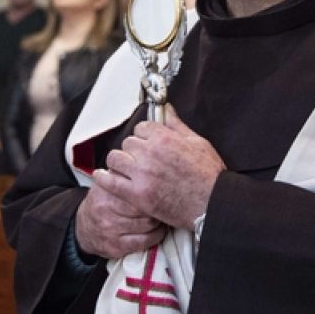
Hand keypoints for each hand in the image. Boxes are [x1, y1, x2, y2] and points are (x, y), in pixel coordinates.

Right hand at [75, 176, 164, 258]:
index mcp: (106, 190)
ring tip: (163, 215)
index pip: (137, 189)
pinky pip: (144, 242)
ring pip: (147, 225)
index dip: (153, 189)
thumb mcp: (108, 182)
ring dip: (160, 221)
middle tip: (166, 203)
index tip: (161, 188)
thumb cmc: (103, 201)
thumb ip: (124, 173)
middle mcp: (106, 209)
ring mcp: (110, 229)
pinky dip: (156, 236)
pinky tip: (158, 230)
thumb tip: (148, 161)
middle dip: (158, 206)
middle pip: (144, 207)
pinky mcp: (115, 246)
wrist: (83, 227)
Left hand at [100, 104, 224, 229]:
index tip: (147, 143)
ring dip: (119, 162)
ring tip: (125, 168)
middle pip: (127, 142)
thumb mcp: (197, 142)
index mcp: (164, 138)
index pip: (141, 127)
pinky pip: (110, 182)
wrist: (212, 204)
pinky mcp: (138, 195)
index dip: (144, 135)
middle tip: (140, 158)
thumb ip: (177, 125)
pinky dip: (103, 178)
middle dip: (133, 149)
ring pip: (115, 159)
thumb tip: (166, 109)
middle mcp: (150, 153)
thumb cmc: (208, 175)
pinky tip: (102, 176)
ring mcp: (142, 175)